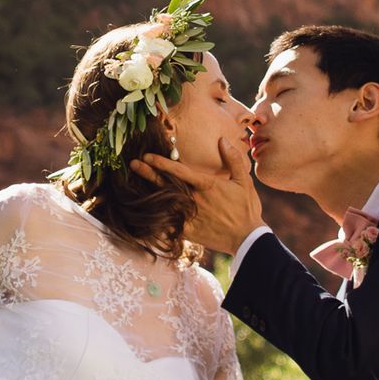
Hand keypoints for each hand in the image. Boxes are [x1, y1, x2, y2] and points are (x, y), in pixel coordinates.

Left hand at [131, 134, 264, 255]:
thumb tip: (222, 140)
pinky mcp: (188, 231)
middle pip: (166, 184)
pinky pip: (167, 224)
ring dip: (148, 193)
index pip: (180, 171)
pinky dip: (155, 219)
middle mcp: (194, 199)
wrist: (247, 239)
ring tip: (131, 185)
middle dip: (148, 173)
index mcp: (206, 185)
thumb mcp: (244, 181)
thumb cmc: (246, 209)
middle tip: (133, 164)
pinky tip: (141, 213)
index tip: (148, 155)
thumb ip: (233, 159)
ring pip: (164, 202)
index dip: (162, 162)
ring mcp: (189, 216)